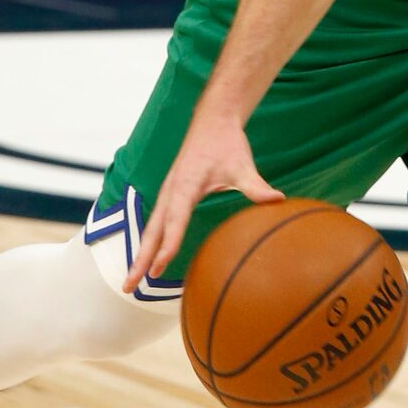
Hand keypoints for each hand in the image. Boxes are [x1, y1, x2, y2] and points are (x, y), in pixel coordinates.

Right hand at [125, 111, 280, 292]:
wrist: (212, 121)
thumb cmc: (227, 144)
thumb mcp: (243, 166)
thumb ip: (256, 186)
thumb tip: (278, 200)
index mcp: (185, 185)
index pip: (175, 221)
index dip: (167, 245)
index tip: (159, 268)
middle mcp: (171, 191)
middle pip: (152, 231)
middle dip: (140, 260)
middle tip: (129, 286)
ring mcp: (167, 193)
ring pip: (150, 229)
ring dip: (140, 255)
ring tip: (131, 282)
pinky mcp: (169, 194)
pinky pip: (155, 223)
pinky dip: (148, 243)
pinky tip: (147, 260)